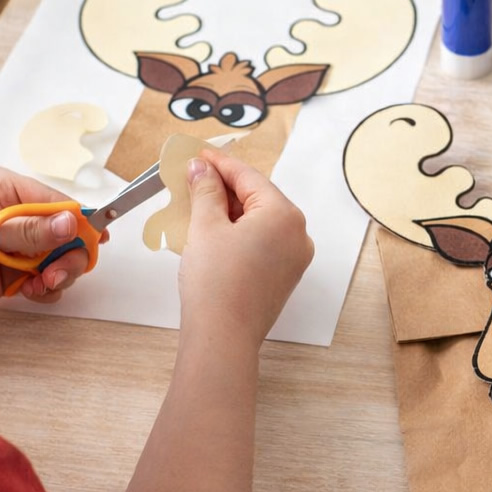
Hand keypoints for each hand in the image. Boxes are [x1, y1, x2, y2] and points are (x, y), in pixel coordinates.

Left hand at [0, 166, 99, 314]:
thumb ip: (28, 229)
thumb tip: (70, 222)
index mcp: (8, 189)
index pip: (58, 203)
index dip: (80, 223)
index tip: (95, 242)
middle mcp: (17, 213)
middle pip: (67, 233)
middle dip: (69, 255)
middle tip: (56, 274)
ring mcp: (17, 243)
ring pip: (60, 258)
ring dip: (59, 274)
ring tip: (40, 284)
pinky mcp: (14, 269)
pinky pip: (47, 278)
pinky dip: (46, 288)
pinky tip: (29, 291)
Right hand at [177, 147, 312, 345]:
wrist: (222, 336)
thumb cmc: (216, 284)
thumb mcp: (205, 226)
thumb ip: (206, 191)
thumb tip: (203, 170)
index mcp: (285, 215)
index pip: (249, 177)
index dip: (220, 164)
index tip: (199, 155)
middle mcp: (298, 235)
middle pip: (258, 198)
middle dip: (224, 188)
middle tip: (194, 178)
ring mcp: (294, 258)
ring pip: (260, 221)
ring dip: (230, 211)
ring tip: (197, 204)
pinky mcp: (284, 277)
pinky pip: (262, 243)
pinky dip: (239, 233)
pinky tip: (213, 231)